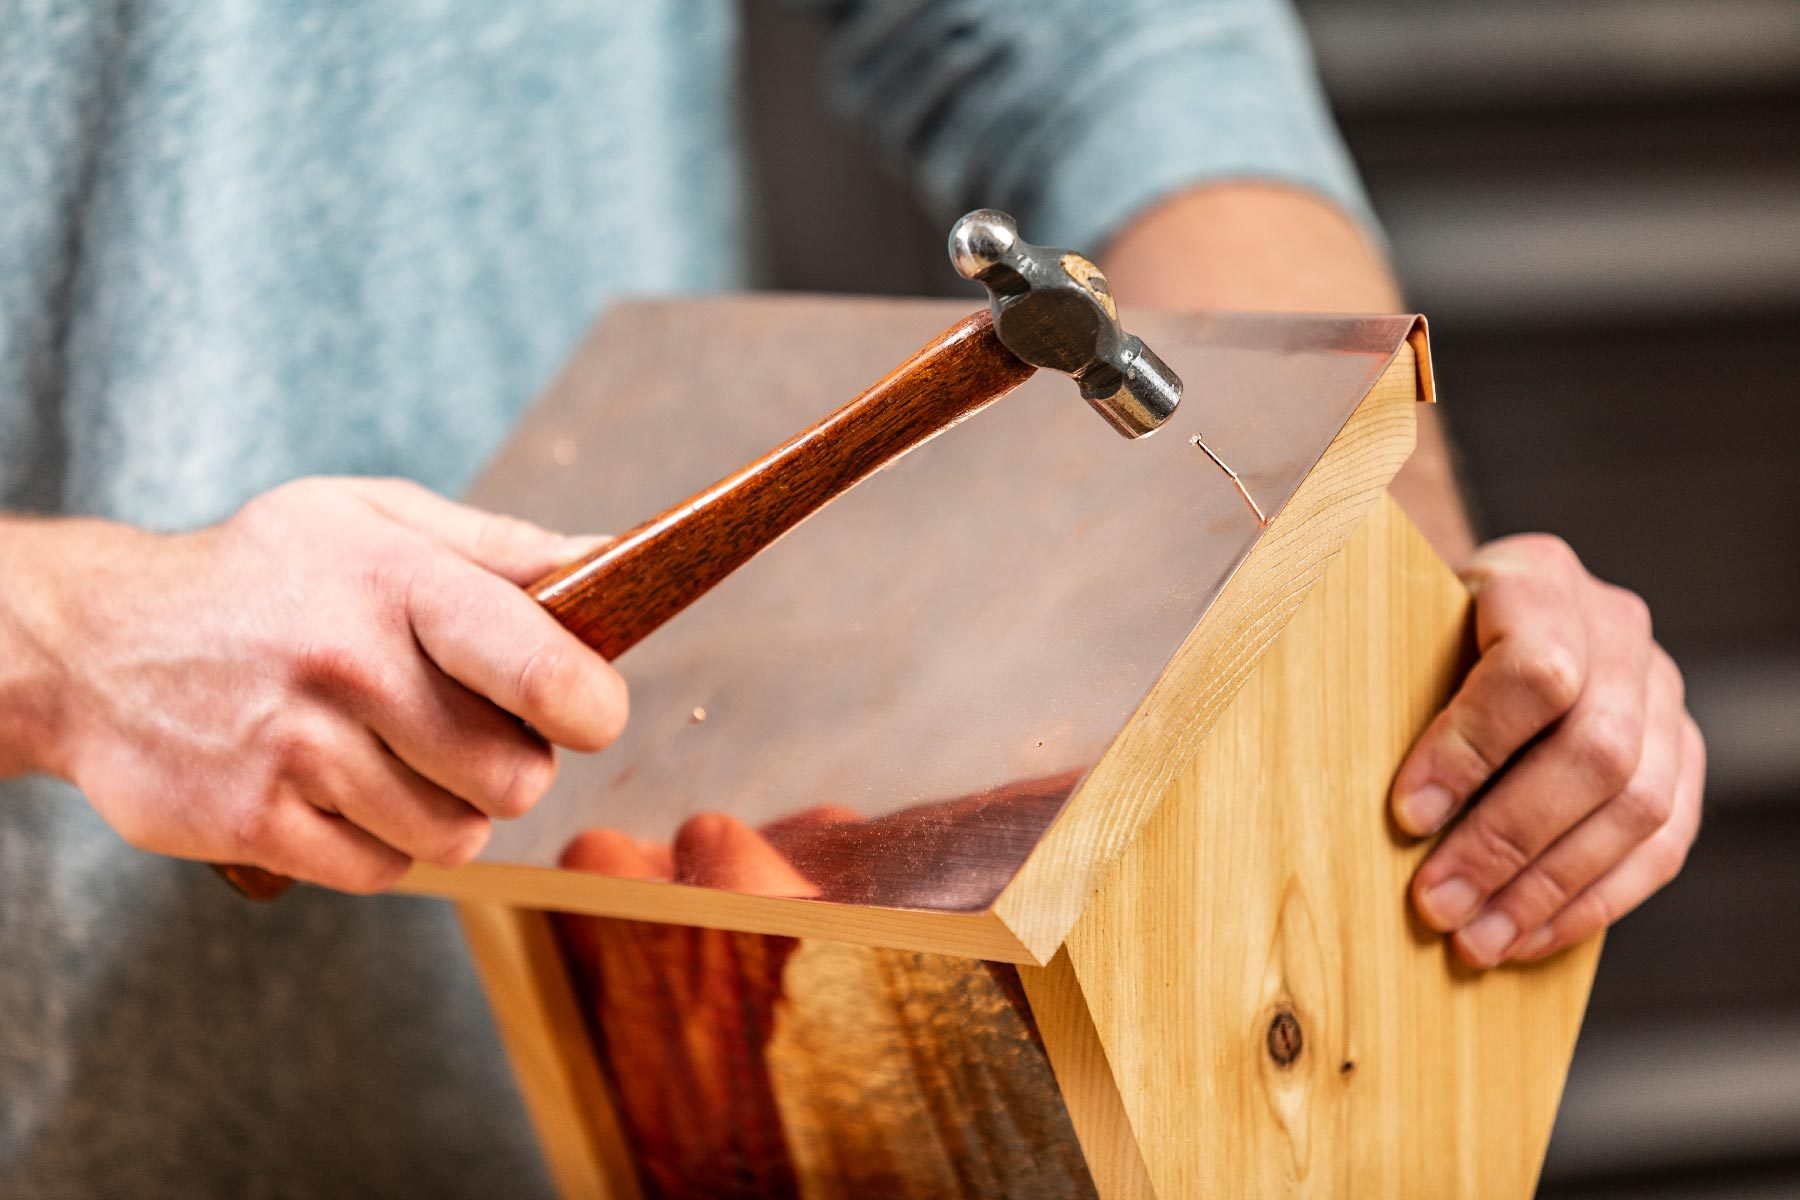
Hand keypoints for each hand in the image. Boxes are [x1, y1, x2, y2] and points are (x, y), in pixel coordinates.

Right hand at [21, 477, 626, 891]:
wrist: (94, 643)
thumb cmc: (261, 576)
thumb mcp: (370, 518)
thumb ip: (495, 546)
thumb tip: (606, 562)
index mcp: (396, 581)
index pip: (543, 672)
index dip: (592, 708)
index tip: (582, 710)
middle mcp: (349, 667)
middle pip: (515, 776)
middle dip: (514, 763)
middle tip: (471, 731)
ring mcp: (297, 750)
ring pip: (457, 834)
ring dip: (448, 808)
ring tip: (399, 756)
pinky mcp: (254, 822)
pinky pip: (384, 869)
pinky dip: (382, 843)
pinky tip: (345, 790)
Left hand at [1392, 534, 1703, 966]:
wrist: (1477, 615)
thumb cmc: (1415, 631)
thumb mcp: (1392, 626)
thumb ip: (1382, 684)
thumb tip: (1352, 796)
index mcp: (1539, 576)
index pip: (1533, 670)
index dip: (1471, 750)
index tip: (1407, 815)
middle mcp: (1617, 625)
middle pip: (1595, 749)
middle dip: (1508, 841)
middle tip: (1436, 904)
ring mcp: (1661, 690)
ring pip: (1638, 806)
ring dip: (1548, 889)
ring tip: (1475, 940)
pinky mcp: (1680, 754)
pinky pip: (1663, 843)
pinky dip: (1592, 903)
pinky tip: (1527, 937)